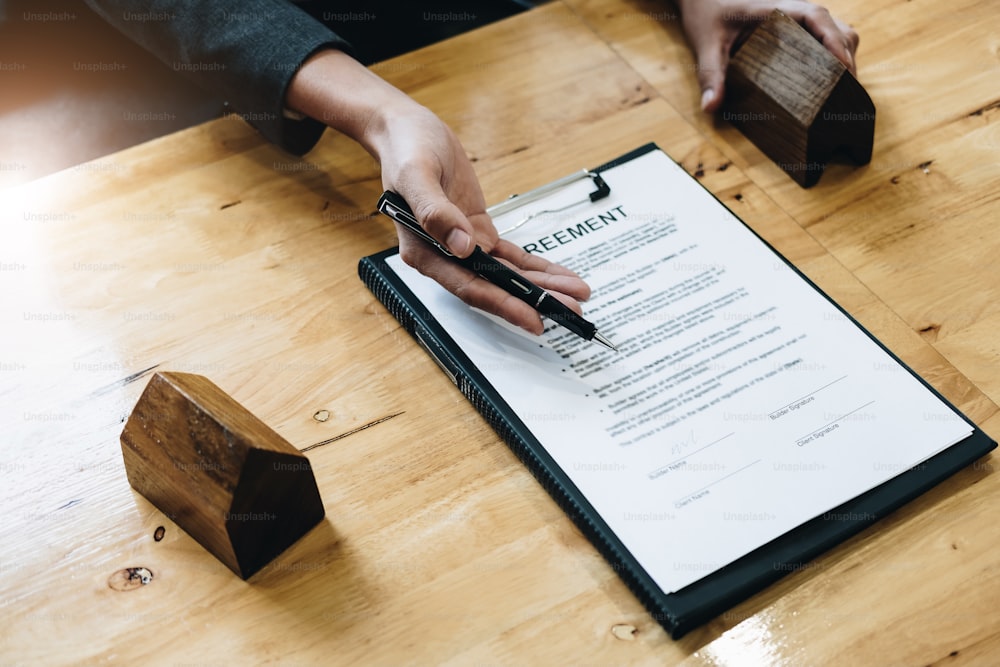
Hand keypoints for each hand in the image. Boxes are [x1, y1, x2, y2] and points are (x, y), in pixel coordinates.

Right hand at [287, 50, 590, 333]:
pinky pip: (511, 256)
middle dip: (534, 299)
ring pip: (508, 275)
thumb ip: (436, 213)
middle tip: (570, 309)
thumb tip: (463, 246)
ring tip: (575, 294)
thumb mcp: (416, 175)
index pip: (469, 286)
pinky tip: (558, 276)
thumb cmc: (407, 150)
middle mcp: (445, 257)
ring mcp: (465, 247)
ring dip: (541, 285)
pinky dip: (536, 266)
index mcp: (425, 252)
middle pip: (495, 287)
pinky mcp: (479, 232)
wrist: (409, 131)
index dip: (503, 304)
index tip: (532, 318)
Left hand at [675, 0, 859, 111]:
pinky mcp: (795, 32)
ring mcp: (797, 22)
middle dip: (846, 60)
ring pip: (837, 35)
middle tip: (843, 96)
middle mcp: (794, 12)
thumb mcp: (706, 45)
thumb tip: (710, 107)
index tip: (844, 70)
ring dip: (842, 60)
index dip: (835, 43)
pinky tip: (825, 87)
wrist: (703, 0)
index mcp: (778, 9)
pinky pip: (824, 42)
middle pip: (838, 30)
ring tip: (838, 95)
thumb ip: (710, 74)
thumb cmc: (707, 15)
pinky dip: (832, 61)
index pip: (817, 18)